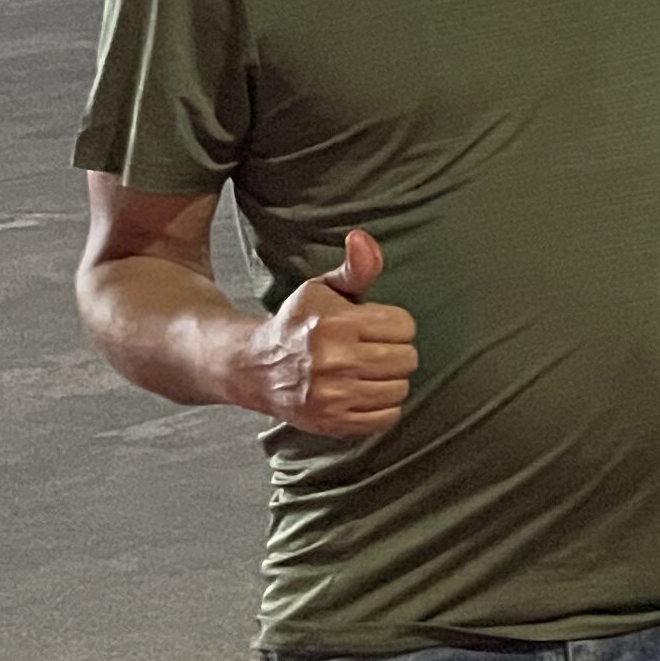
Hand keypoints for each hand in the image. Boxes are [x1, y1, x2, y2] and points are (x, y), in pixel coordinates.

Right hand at [242, 229, 418, 436]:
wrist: (253, 366)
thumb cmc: (297, 323)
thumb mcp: (323, 289)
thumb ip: (355, 268)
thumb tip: (362, 238)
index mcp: (335, 323)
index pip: (404, 325)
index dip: (395, 324)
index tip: (376, 325)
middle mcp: (334, 361)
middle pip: (406, 358)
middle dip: (396, 350)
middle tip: (373, 349)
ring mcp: (332, 395)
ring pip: (400, 388)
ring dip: (391, 379)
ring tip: (368, 370)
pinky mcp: (331, 422)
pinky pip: (386, 417)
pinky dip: (384, 406)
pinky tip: (365, 391)